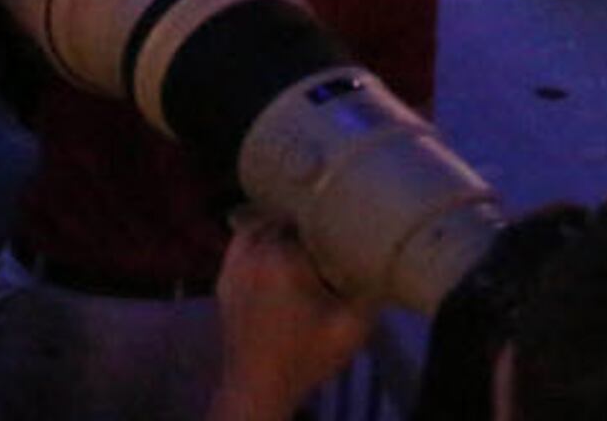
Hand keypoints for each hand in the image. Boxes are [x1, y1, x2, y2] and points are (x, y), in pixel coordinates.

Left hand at [212, 215, 372, 420]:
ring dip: (277, 230)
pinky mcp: (223, 281)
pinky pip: (240, 246)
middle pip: (282, 221)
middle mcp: (255, 252)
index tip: (343, 232)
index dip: (328, 221)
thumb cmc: (306, 356)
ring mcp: (235, 265)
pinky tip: (271, 253)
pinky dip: (254, 242)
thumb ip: (371, 294)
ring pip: (258, 228)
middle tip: (325, 240)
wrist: (259, 387)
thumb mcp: (351, 329)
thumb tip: (382, 267)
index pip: (309, 218)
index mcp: (285, 257)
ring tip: (300, 242)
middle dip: (304, 227)